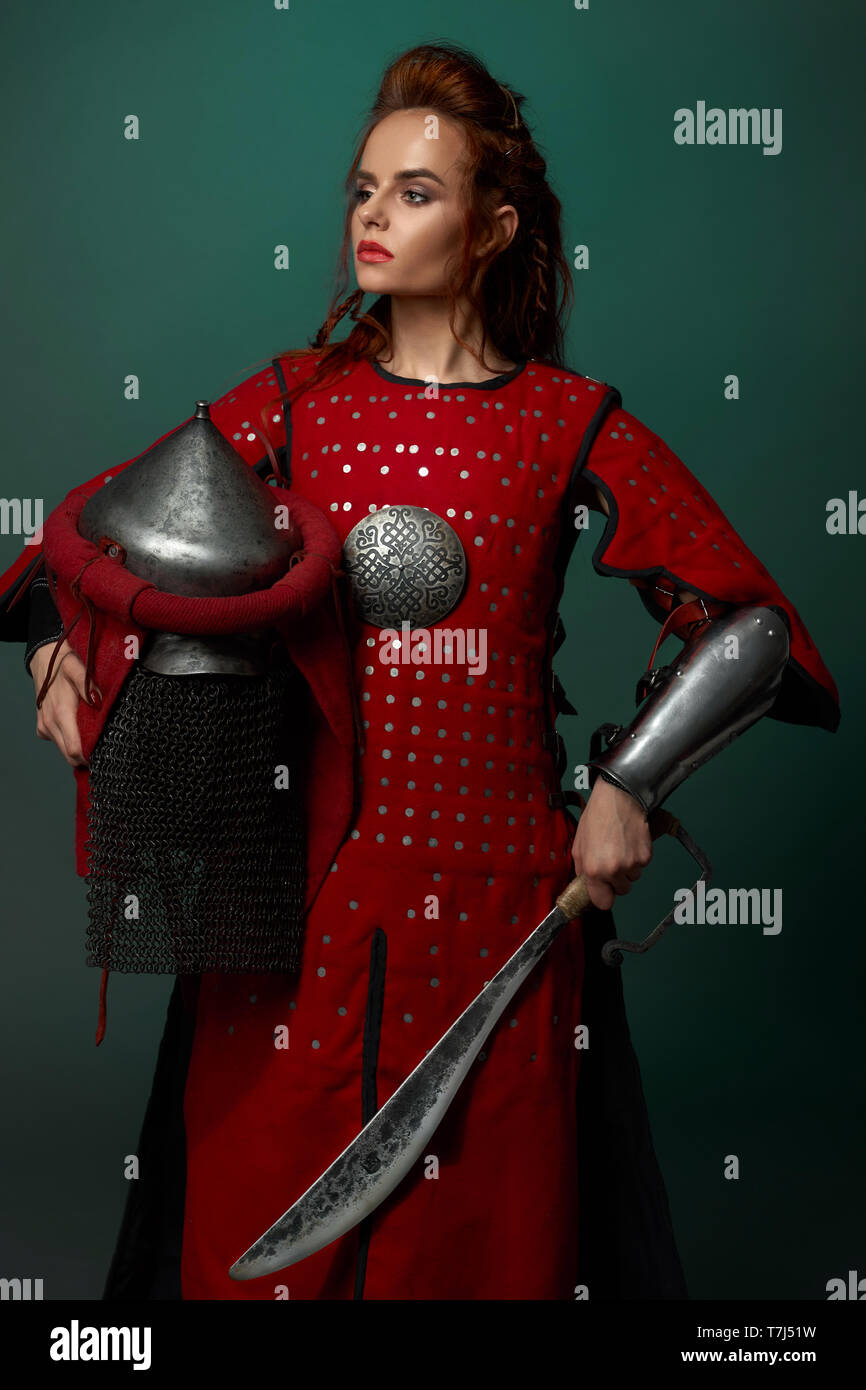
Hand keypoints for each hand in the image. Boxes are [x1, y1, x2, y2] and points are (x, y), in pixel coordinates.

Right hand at [30, 639, 91, 767]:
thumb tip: (99, 704)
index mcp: (62, 714)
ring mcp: (44, 726)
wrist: (43, 659)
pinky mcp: (41, 727)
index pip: (74, 750)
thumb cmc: (64, 664)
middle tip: (103, 750)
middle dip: (86, 757)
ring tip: (93, 738)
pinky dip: (68, 741)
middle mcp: (50, 724)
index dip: (90, 756)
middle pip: (70, 756)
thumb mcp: (79, 669)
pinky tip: (79, 730)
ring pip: (63, 750)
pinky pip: (57, 741)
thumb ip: (88, 687)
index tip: (105, 753)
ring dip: (77, 749)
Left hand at [571, 776, 652, 910]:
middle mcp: (613, 870)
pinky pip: (642, 865)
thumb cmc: (597, 818)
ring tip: (620, 846)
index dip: (604, 897)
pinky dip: (637, 857)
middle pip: (621, 891)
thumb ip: (582, 870)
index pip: (603, 903)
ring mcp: (632, 864)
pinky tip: (630, 842)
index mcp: (593, 870)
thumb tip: (588, 885)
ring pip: (633, 878)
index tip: (604, 890)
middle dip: (617, 880)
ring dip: (628, 868)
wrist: (619, 799)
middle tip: (612, 860)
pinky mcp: (646, 856)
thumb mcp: (579, 846)